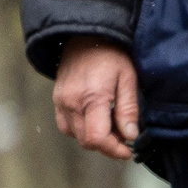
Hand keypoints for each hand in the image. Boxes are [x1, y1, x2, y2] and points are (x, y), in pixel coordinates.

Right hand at [52, 39, 138, 160]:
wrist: (84, 37)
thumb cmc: (111, 56)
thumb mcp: (128, 79)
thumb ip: (128, 109)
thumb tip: (131, 136)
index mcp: (92, 98)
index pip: (97, 138)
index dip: (114, 150)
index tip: (128, 151)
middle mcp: (72, 103)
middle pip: (86, 141)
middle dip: (107, 146)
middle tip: (124, 137)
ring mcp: (61, 103)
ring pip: (75, 136)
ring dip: (94, 138)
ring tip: (110, 127)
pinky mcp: (56, 101)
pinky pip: (66, 126)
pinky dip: (81, 130)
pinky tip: (94, 120)